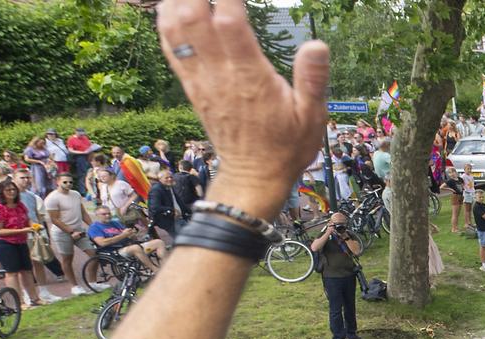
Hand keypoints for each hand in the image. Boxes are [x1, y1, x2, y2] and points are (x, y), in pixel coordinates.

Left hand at [157, 0, 328, 217]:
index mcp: (250, 77)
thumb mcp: (312, 117)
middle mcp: (220, 74)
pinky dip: (166, 21)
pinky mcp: (191, 86)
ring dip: (178, 1)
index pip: (230, 22)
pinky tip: (172, 6)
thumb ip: (313, 79)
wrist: (254, 176)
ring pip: (175, 28)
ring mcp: (201, 80)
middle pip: (193, 17)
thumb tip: (318, 45)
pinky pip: (170, 47)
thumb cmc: (287, 146)